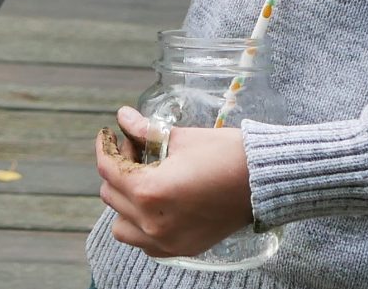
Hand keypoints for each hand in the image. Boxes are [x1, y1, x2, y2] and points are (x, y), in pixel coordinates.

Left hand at [95, 104, 255, 258]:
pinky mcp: (181, 249)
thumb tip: (123, 117)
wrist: (262, 181)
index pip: (108, 169)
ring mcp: (166, 241)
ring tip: (142, 181)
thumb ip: (145, 131)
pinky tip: (155, 205)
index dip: (105, 146)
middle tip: (136, 151)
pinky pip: (144, 243)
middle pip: (111, 195)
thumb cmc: (225, 155)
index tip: (109, 135)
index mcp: (150, 191)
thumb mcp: (181, 138)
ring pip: (121, 226)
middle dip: (118, 169)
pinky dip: (141, 225)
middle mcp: (152, 222)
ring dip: (124, 202)